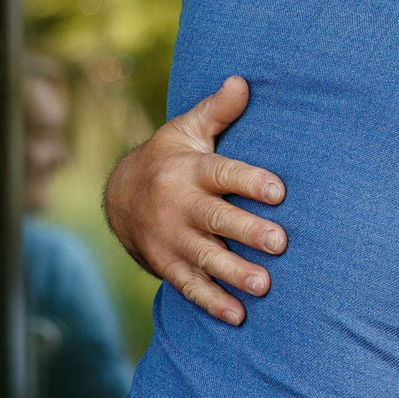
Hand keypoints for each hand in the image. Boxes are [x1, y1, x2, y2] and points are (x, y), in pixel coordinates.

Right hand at [102, 77, 287, 326]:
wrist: (118, 195)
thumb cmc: (169, 158)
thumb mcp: (186, 131)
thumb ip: (218, 112)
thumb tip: (243, 81)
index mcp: (188, 170)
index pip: (221, 174)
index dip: (249, 181)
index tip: (279, 191)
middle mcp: (178, 205)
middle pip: (215, 219)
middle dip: (246, 231)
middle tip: (280, 242)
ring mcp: (169, 238)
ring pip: (203, 257)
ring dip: (233, 273)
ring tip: (264, 285)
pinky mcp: (164, 264)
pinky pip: (188, 286)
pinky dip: (212, 302)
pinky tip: (238, 316)